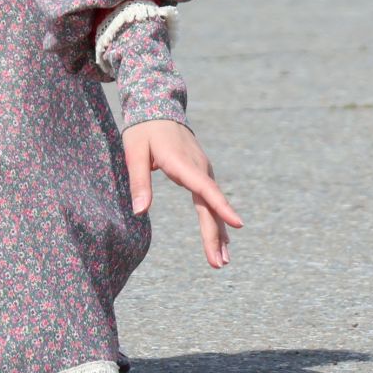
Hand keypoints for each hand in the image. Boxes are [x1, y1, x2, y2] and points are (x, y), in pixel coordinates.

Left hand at [122, 120, 241, 267]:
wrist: (158, 108)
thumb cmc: (143, 131)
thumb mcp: (134, 152)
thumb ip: (138, 181)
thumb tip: (139, 212)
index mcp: (183, 163)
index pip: (205, 189)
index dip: (222, 208)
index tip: (238, 225)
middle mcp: (199, 168)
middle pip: (211, 205)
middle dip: (215, 235)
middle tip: (219, 264)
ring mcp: (203, 170)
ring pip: (213, 205)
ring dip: (219, 232)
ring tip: (222, 261)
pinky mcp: (201, 173)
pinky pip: (211, 199)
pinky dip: (216, 220)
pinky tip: (221, 239)